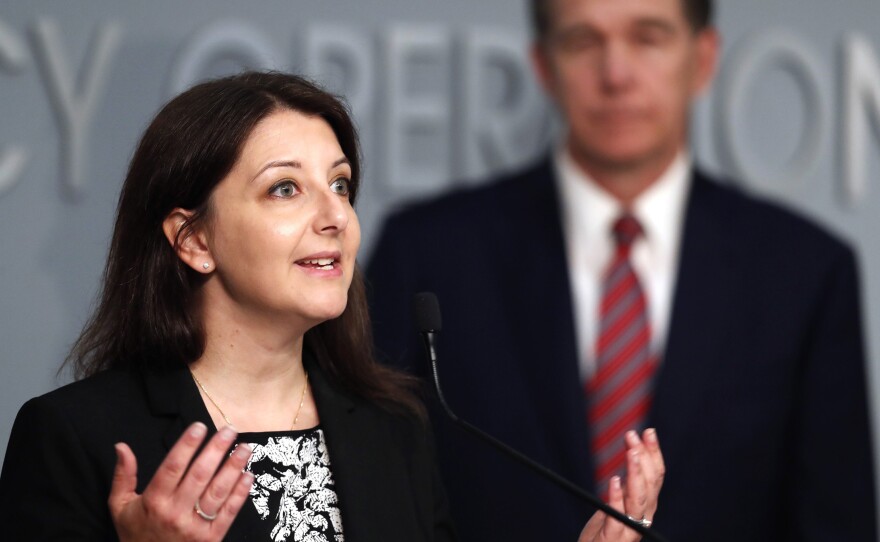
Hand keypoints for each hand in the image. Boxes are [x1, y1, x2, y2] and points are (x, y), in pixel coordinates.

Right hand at [108, 422, 253, 541]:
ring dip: (233, 468)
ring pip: (217, 492)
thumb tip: (121, 446)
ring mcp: (194, 527)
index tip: (200, 426)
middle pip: (199, 475)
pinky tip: (248, 475)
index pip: (173, 466)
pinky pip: (228, 513)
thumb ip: (123, 476)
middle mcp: (175, 512)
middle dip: (217, 449)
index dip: (187, 445)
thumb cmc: (135, 534)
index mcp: (154, 501)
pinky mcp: (210, 538)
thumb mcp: (120, 506)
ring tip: (244, 448)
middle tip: (230, 429)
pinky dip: (240, 493)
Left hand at [578, 428, 664, 541]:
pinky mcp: (612, 536)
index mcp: (646, 506)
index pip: (656, 476)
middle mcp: (643, 516)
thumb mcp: (619, 502)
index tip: (648, 431)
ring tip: (632, 453)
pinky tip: (614, 480)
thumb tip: (634, 453)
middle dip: (644, 457)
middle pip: (650, 484)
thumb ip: (629, 483)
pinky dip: (617, 497)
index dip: (654, 453)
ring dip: (636, 473)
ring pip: (639, 499)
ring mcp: (629, 527)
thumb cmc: (605, 531)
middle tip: (634, 436)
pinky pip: (616, 516)